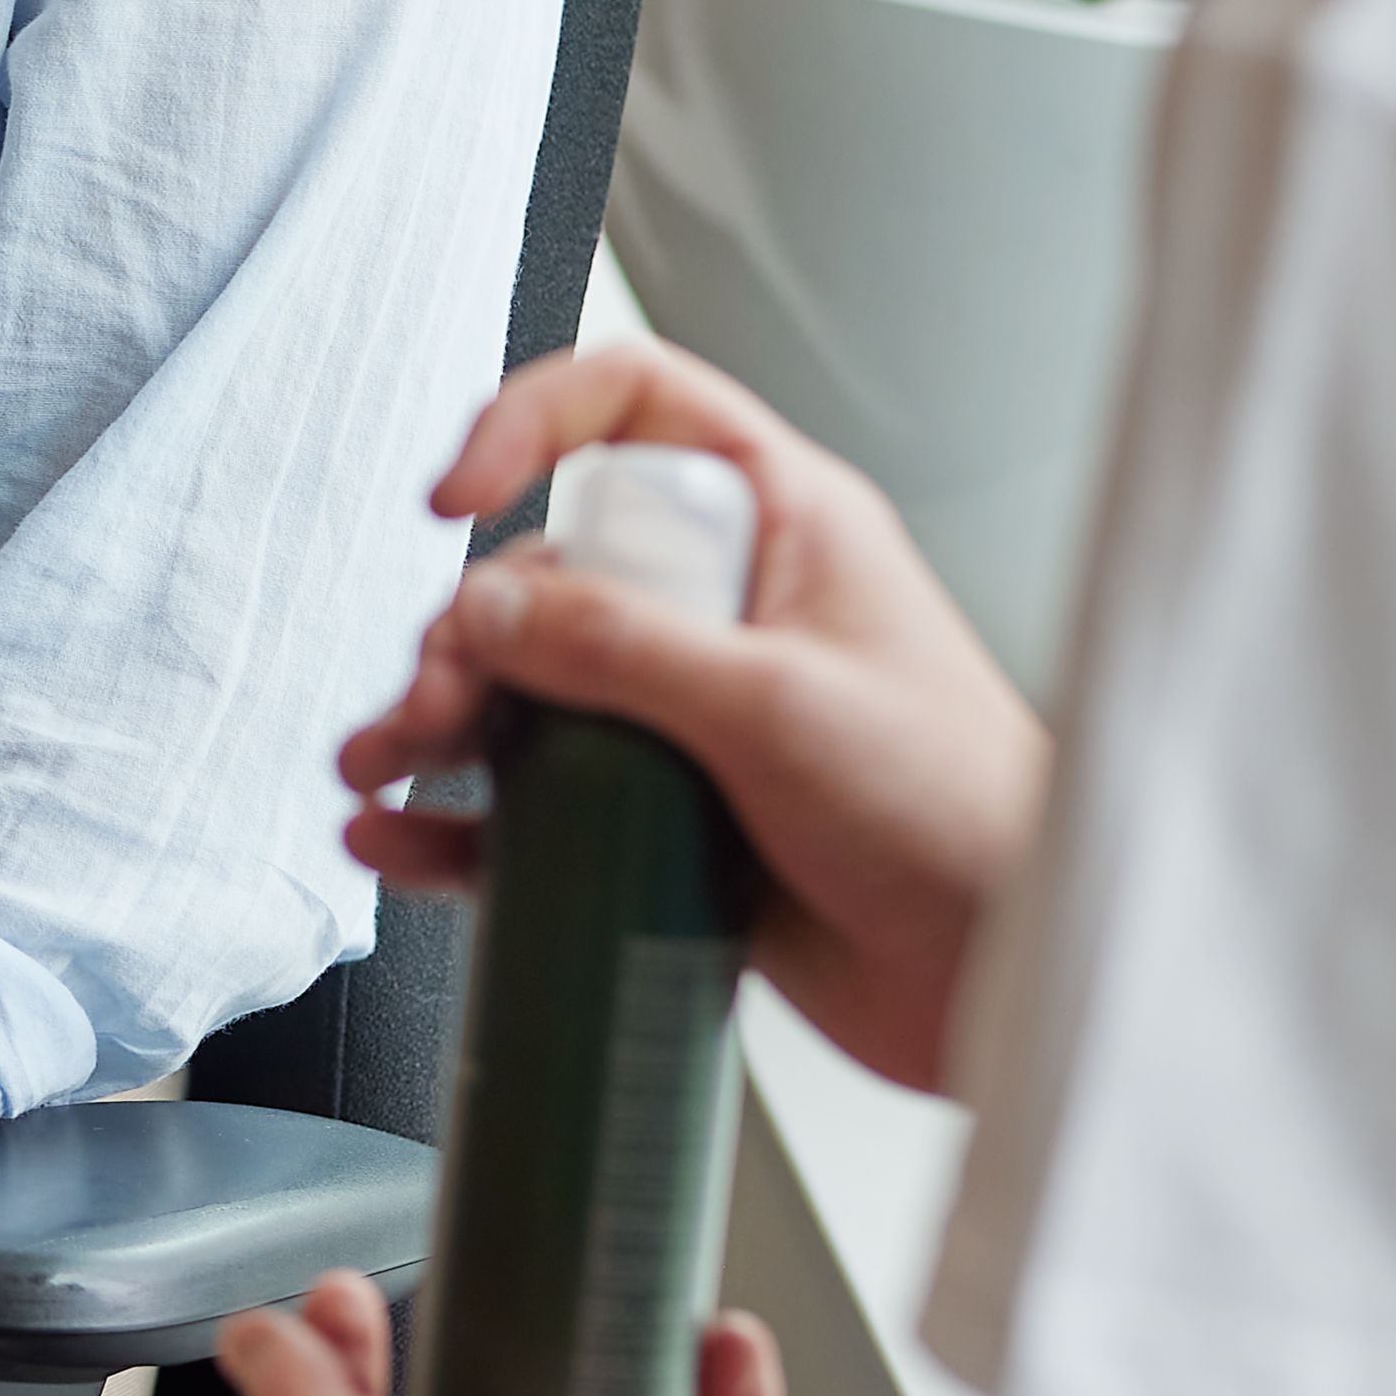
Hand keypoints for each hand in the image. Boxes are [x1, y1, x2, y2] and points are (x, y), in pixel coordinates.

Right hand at [348, 335, 1047, 1089]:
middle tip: (427, 710)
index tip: (457, 495)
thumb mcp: (779, 705)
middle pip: (548, 570)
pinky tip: (402, 842)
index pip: (632, 408)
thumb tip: (487, 606)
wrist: (1016, 986)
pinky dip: (463, 820)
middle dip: (462, 631)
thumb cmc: (964, 823)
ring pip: (528, 689)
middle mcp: (729, 609)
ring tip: (379, 777)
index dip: (531, 425)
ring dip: (437, 724)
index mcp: (782, 525)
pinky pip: (539, 803)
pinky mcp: (671, 822)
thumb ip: (620, 645)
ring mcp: (696, 718)